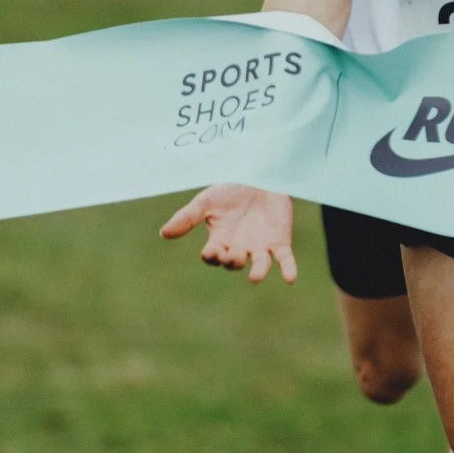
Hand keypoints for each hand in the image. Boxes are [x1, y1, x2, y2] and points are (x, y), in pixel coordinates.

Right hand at [160, 183, 297, 283]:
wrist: (260, 173)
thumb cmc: (231, 187)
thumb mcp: (207, 200)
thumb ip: (187, 217)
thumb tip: (163, 233)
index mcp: (220, 239)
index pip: (212, 256)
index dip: (211, 257)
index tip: (211, 251)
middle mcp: (239, 247)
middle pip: (233, 262)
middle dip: (231, 261)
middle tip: (233, 253)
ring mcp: (260, 246)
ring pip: (259, 265)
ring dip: (258, 272)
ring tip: (255, 277)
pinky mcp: (280, 241)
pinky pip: (284, 259)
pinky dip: (288, 269)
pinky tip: (290, 279)